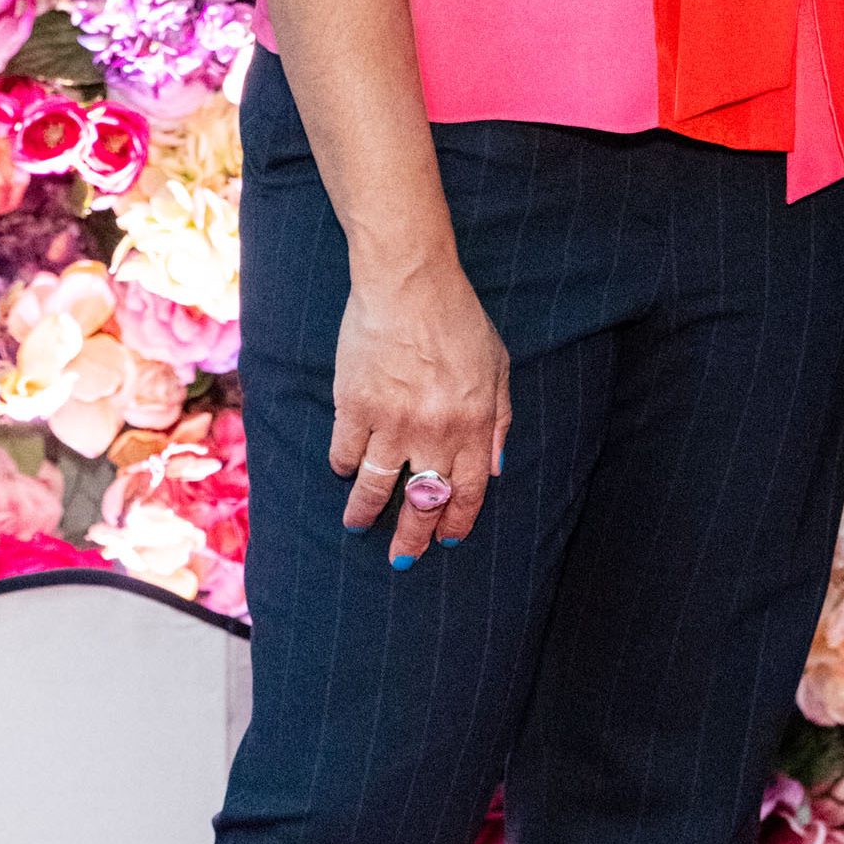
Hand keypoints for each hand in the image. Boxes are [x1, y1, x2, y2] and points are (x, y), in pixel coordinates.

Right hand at [330, 254, 510, 562]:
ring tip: (356, 525)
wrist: (409, 283)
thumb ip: (499, 420)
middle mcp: (434, 432)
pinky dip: (344, 467)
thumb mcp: (497, 366)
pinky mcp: (354, 408)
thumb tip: (496, 468)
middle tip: (403, 560)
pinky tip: (344, 471)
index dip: (457, 521)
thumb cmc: (457, 319)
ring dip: (365, 513)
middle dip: (413, 538)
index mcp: (474, 423)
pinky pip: (345, 454)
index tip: (448, 539)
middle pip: (423, 501)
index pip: (468, 490)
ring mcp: (391, 423)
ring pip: (377, 488)